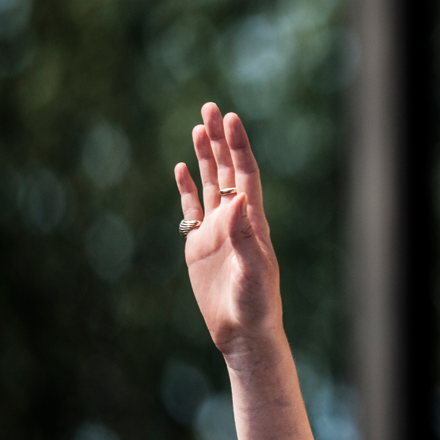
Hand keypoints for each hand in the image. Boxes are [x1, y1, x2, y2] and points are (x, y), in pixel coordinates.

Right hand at [175, 103, 283, 363]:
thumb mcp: (254, 269)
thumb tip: (238, 199)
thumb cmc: (256, 304)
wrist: (243, 332)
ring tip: (199, 127)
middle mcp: (236, 220)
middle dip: (221, 139)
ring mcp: (217, 231)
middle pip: (228, 170)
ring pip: (210, 184)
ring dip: (206, 156)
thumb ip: (246, 235)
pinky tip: (183, 167)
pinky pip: (192, 209)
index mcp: (253, 221)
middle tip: (211, 107)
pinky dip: (187, 188)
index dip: (238, 146)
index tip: (231, 118)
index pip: (245, 174)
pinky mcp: (199, 246)